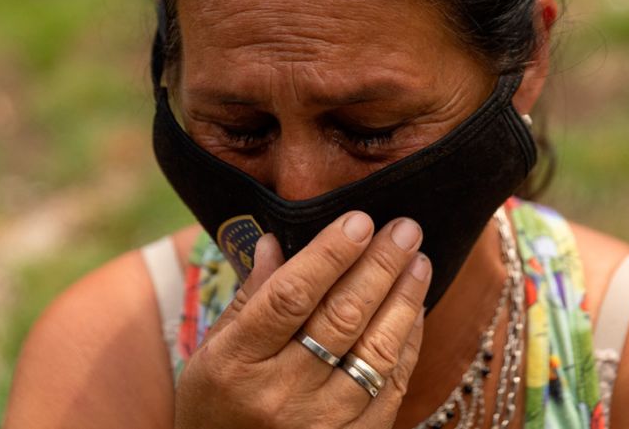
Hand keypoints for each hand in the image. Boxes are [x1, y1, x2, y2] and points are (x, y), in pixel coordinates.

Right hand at [174, 211, 431, 428]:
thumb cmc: (214, 409)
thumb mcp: (210, 354)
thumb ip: (249, 299)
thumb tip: (274, 241)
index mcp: (235, 364)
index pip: (290, 297)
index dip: (329, 255)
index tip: (359, 220)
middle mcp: (279, 395)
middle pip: (341, 318)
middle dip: (379, 266)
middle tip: (405, 228)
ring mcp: (319, 424)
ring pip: (375, 352)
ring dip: (403, 301)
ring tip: (418, 261)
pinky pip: (390, 387)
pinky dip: (407, 344)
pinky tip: (414, 310)